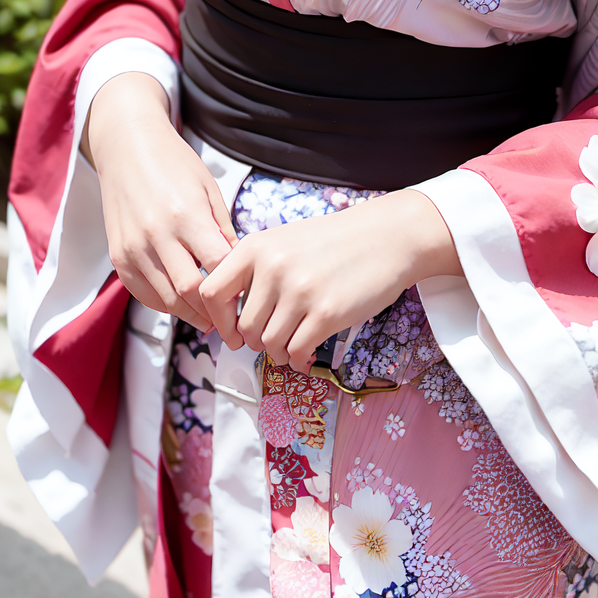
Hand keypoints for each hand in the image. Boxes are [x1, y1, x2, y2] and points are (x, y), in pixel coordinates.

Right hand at [84, 72, 234, 329]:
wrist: (126, 148)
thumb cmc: (175, 164)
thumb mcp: (209, 189)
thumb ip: (223, 231)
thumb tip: (240, 270)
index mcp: (185, 215)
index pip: (216, 268)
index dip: (235, 291)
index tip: (250, 302)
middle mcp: (156, 234)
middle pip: (191, 291)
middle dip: (215, 312)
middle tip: (234, 324)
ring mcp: (133, 248)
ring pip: (166, 300)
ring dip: (192, 314)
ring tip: (213, 321)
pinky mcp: (118, 257)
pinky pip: (144, 294)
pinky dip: (166, 305)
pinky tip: (184, 305)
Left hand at [198, 188, 461, 372]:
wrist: (386, 237)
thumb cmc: (335, 241)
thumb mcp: (285, 241)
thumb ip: (255, 268)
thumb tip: (229, 312)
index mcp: (257, 246)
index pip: (211, 292)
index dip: (217, 319)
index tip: (232, 330)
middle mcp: (273, 267)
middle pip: (244, 327)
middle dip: (256, 341)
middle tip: (275, 336)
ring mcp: (299, 291)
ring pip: (268, 344)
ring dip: (279, 352)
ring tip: (294, 344)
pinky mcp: (325, 314)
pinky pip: (295, 352)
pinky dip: (298, 360)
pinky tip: (308, 352)